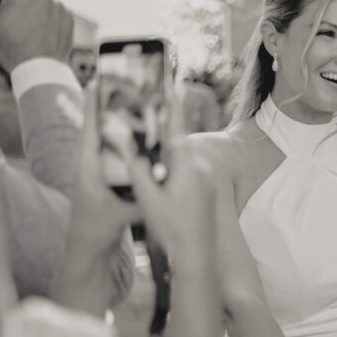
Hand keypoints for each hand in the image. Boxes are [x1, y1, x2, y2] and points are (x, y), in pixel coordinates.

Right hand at [0, 0, 73, 71]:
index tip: (1, 5)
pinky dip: (46, 16)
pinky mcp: (69, 15)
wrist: (40, 69)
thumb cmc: (11, 48)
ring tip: (29, 29)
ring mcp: (58, 4)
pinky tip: (41, 32)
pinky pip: (52, 8)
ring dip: (32, 7)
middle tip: (14, 22)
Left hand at [68, 81, 140, 250]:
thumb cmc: (97, 230)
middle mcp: (90, 167)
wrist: (88, 251)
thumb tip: (166, 180)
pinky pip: (116, 156)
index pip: (91, 130)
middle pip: (99, 130)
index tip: (96, 82)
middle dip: (108, 107)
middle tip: (119, 85)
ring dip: (117, 123)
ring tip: (131, 103)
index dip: (93, 106)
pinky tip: (140, 136)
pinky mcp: (105, 182)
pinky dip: (126, 143)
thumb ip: (145, 197)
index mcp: (88, 169)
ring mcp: (96, 174)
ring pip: (107, 142)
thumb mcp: (123, 213)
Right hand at [124, 103, 216, 267]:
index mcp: (186, 164)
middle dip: (161, 130)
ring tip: (150, 150)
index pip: (176, 125)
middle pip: (177, 140)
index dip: (171, 102)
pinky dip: (175, 167)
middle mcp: (201, 166)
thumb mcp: (147, 197)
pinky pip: (190, 169)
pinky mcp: (209, 188)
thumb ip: (137, 166)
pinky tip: (163, 174)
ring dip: (167, 152)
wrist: (198, 255)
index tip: (169, 81)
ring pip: (182, 156)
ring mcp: (208, 177)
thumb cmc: (171, 227)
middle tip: (147, 113)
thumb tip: (127, 141)